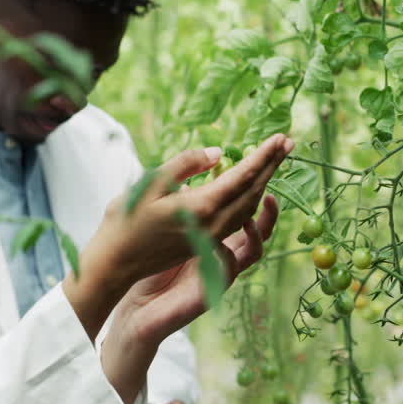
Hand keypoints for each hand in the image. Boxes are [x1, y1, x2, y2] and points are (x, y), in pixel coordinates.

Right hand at [63, 134, 291, 336]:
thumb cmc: (123, 222)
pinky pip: (236, 218)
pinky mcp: (204, 243)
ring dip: (263, 182)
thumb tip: (218, 154)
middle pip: (252, 191)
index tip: (281, 137)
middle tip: (289, 142)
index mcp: (200, 207)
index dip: (264, 156)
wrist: (113, 266)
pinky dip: (248, 198)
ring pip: (247, 207)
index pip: (242, 177)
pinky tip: (248, 185)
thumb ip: (185, 165)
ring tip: (273, 159)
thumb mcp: (149, 184)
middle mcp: (212, 225)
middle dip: (272, 166)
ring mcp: (210, 237)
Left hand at [112, 194, 278, 344]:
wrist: (136, 307)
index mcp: (216, 237)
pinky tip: (218, 245)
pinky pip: (229, 271)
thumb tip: (188, 185)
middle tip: (270, 194)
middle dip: (269, 213)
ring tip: (251, 220)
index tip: (259, 177)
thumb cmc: (149, 269)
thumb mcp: (165, 231)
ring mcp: (220, 273)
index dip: (256, 196)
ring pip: (252, 252)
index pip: (245, 213)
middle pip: (259, 232)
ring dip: (256, 234)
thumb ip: (180, 209)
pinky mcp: (211, 291)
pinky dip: (227, 256)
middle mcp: (224, 254)